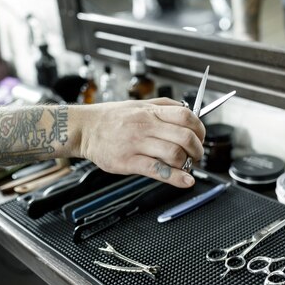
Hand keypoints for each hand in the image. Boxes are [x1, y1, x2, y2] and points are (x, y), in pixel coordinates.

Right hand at [76, 98, 205, 187]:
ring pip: (174, 154)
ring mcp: (136, 144)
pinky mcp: (128, 162)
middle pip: (184, 137)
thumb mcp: (138, 104)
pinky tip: (184, 181)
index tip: (200, 137)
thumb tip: (188, 110)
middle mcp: (145, 126)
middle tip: (196, 155)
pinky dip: (175, 178)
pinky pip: (157, 170)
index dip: (199, 128)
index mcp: (150, 111)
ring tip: (186, 166)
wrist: (84, 129)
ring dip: (187, 163)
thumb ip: (163, 106)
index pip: (186, 116)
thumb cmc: (111, 118)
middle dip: (197, 149)